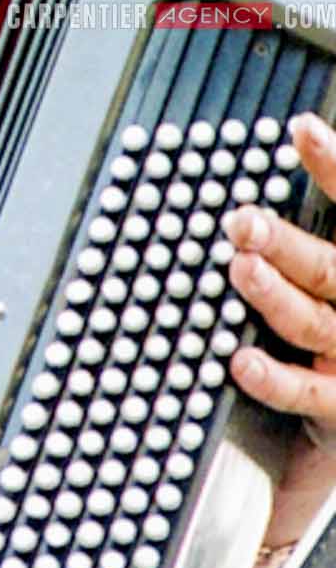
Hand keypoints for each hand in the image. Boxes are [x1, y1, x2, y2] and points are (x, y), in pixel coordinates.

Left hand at [225, 112, 335, 550]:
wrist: (335, 438)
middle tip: (241, 221)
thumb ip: (289, 246)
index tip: (302, 128)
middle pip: (330, 268)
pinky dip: (274, 379)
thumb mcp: (318, 276)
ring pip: (316, 324)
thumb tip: (268, 168)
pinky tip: (241, 362)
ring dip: (275, 297)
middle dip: (284, 243)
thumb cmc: (329, 345)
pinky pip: (309, 394)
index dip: (335, 166)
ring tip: (240, 270)